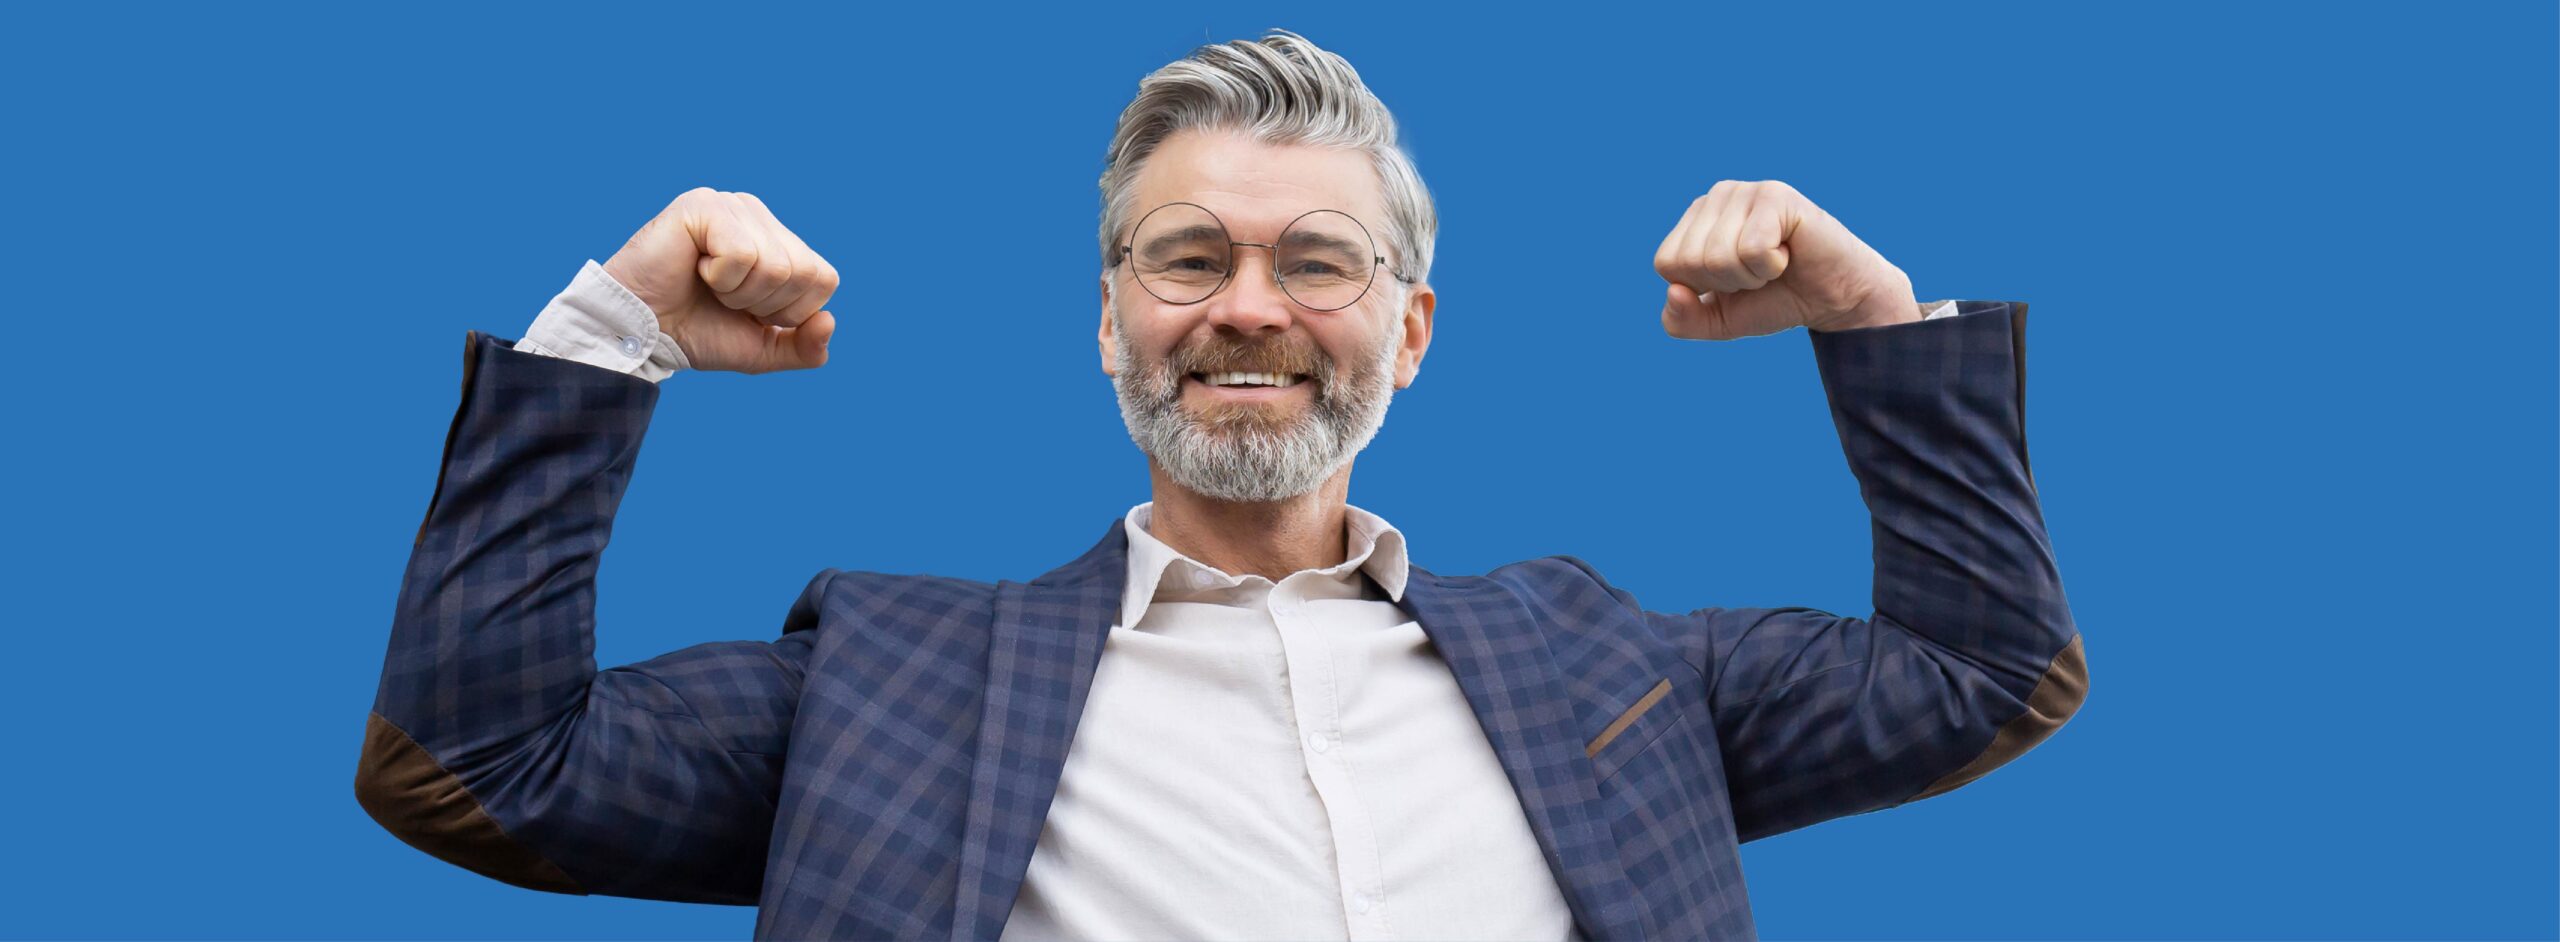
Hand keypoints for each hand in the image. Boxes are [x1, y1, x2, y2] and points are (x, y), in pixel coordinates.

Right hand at [603, 188, 839, 372]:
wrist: (641, 334)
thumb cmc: (697, 333)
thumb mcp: (761, 350)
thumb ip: (805, 348)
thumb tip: (829, 321)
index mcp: (779, 241)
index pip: (824, 279)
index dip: (789, 311)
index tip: (747, 311)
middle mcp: (759, 215)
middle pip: (804, 272)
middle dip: (764, 304)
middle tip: (724, 298)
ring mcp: (732, 205)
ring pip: (775, 264)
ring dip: (739, 293)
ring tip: (708, 284)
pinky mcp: (703, 205)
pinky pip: (742, 254)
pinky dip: (720, 278)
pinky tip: (695, 268)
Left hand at [1652, 180, 1919, 338]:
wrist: (1834, 298)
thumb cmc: (1775, 299)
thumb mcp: (1719, 322)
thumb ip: (1682, 320)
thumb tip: (1673, 292)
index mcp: (1694, 220)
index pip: (1666, 264)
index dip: (1703, 288)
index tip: (1736, 280)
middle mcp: (1715, 196)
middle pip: (1690, 261)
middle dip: (1728, 283)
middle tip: (1760, 272)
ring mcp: (1744, 191)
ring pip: (1718, 257)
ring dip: (1752, 276)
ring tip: (1774, 261)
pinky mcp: (1775, 195)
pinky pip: (1751, 249)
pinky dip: (1771, 265)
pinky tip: (1788, 252)